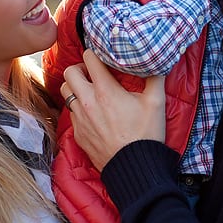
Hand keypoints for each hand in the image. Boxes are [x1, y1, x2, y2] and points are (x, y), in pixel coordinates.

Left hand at [61, 49, 165, 170]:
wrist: (135, 168)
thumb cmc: (146, 134)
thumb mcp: (156, 103)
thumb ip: (155, 77)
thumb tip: (158, 61)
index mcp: (105, 90)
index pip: (88, 58)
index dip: (95, 53)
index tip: (103, 57)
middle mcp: (87, 102)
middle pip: (69, 73)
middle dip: (80, 68)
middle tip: (93, 73)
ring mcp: (80, 119)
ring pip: (65, 92)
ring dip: (75, 87)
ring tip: (90, 90)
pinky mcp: (78, 134)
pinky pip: (71, 113)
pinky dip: (78, 108)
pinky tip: (93, 112)